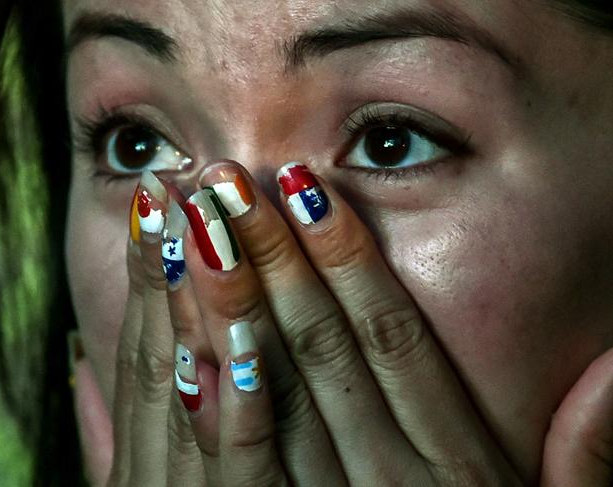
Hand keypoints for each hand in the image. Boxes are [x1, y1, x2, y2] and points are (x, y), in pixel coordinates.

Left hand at [166, 160, 612, 485]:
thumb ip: (579, 462)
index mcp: (452, 472)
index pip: (393, 341)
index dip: (349, 261)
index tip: (310, 189)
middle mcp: (385, 482)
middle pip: (320, 347)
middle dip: (272, 256)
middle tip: (232, 182)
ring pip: (266, 386)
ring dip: (226, 298)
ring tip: (191, 222)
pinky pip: (228, 451)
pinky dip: (199, 381)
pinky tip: (173, 315)